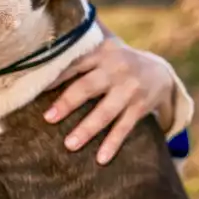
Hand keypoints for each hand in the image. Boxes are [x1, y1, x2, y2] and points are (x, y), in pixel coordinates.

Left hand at [43, 37, 174, 164]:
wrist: (160, 72)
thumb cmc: (119, 60)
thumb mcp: (105, 47)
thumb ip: (81, 45)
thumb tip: (50, 40)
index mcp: (102, 53)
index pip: (75, 64)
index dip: (56, 77)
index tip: (37, 89)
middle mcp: (116, 69)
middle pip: (88, 87)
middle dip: (68, 103)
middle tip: (48, 118)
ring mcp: (129, 90)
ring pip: (105, 112)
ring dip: (87, 129)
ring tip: (69, 144)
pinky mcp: (140, 108)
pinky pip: (124, 128)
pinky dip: (113, 143)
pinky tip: (101, 158)